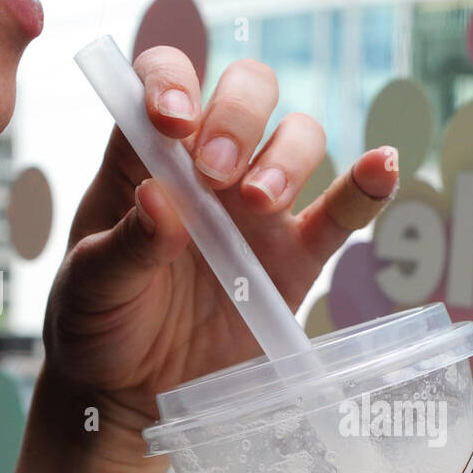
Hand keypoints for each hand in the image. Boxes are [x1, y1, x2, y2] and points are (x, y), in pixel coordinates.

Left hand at [43, 47, 397, 462]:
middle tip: (216, 176)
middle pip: (246, 94)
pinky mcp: (297, 259)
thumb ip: (124, 244)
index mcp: (145, 156)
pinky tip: (382, 165)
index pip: (165, 79)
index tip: (173, 122)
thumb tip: (159, 199)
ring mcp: (258, 211)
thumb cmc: (96, 324)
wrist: (130, 394)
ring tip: (259, 203)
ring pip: (297, 139)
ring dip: (287, 157)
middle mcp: (208, 168)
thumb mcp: (90, 286)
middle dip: (238, 118)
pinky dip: (366, 187)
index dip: (173, 81)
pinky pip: (341, 213)